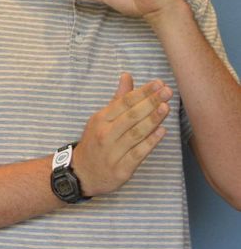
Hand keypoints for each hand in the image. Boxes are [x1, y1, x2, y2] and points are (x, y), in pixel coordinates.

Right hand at [72, 73, 170, 196]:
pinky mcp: (121, 169)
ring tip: (166, 107)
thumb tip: (127, 76)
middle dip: (150, 102)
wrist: (82, 172)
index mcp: (101, 119)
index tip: (158, 83)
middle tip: (167, 91)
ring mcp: (112, 152)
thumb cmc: (95, 141)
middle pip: (130, 116)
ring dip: (152, 120)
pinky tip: (162, 132)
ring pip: (135, 134)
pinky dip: (150, 142)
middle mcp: (105, 134)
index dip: (142, 92)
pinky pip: (137, 154)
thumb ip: (118, 98)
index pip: (124, 102)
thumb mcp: (101, 118)